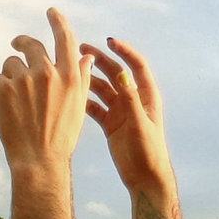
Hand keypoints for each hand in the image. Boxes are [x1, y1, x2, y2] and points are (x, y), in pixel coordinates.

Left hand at [0, 9, 89, 177]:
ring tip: (17, 102)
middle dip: (22, 43)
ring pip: (11, 64)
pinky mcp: (4, 89)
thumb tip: (85, 57)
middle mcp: (48, 74)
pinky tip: (7, 109)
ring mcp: (24, 80)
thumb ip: (80, 78)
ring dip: (11, 77)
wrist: (39, 161)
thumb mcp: (78, 107)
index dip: (58, 21)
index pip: (65, 39)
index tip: (51, 11)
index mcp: (70, 77)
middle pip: (31, 45)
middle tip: (16, 45)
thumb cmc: (60, 137)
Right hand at [82, 37, 174, 195]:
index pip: (136, 65)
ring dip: (89, 79)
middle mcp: (133, 100)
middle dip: (100, 60)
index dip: (124, 51)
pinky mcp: (110, 123)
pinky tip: (70, 95)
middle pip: (115, 73)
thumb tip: (122, 73)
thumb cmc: (149, 152)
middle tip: (81, 49)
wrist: (145, 178)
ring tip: (71, 71)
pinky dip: (84, 101)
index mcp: (146, 96)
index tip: (109, 41)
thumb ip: (131, 99)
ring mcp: (121, 111)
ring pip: (102, 89)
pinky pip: (95, 107)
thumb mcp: (139, 124)